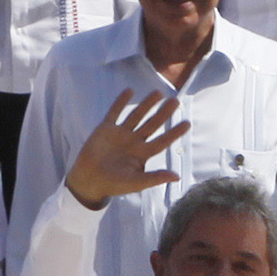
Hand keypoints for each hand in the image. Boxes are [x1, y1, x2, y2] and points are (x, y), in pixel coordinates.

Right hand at [64, 90, 190, 209]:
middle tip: (176, 101)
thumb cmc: (114, 184)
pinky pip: (115, 112)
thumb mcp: (136, 183)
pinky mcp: (106, 129)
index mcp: (143, 154)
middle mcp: (134, 141)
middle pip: (152, 124)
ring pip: (136, 115)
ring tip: (158, 93)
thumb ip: (155, 178)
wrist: (89, 181)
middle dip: (164, 113)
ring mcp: (121, 133)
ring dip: (147, 104)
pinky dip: (121, 102)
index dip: (174, 132)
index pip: (162, 141)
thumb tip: (177, 177)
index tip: (187, 123)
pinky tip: (129, 90)